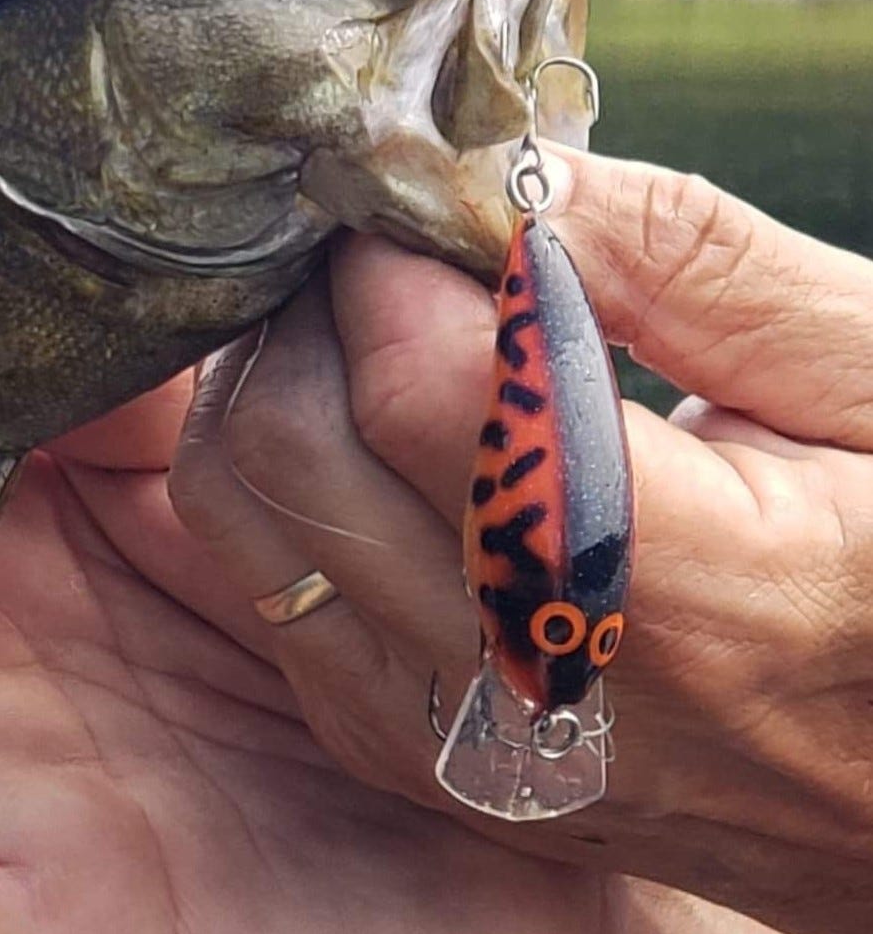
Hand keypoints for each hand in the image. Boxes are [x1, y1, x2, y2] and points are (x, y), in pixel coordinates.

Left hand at [166, 148, 872, 933]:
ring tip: (380, 323)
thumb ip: (692, 266)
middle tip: (393, 243)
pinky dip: (284, 486)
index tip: (425, 191)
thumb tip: (510, 173)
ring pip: (241, 517)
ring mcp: (459, 745)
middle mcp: (538, 686)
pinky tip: (376, 431)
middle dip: (315, 307)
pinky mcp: (417, 760)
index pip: (423, 390)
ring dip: (275, 386)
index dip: (396, 260)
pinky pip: (270, 594)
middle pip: (296, 444)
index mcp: (684, 591)